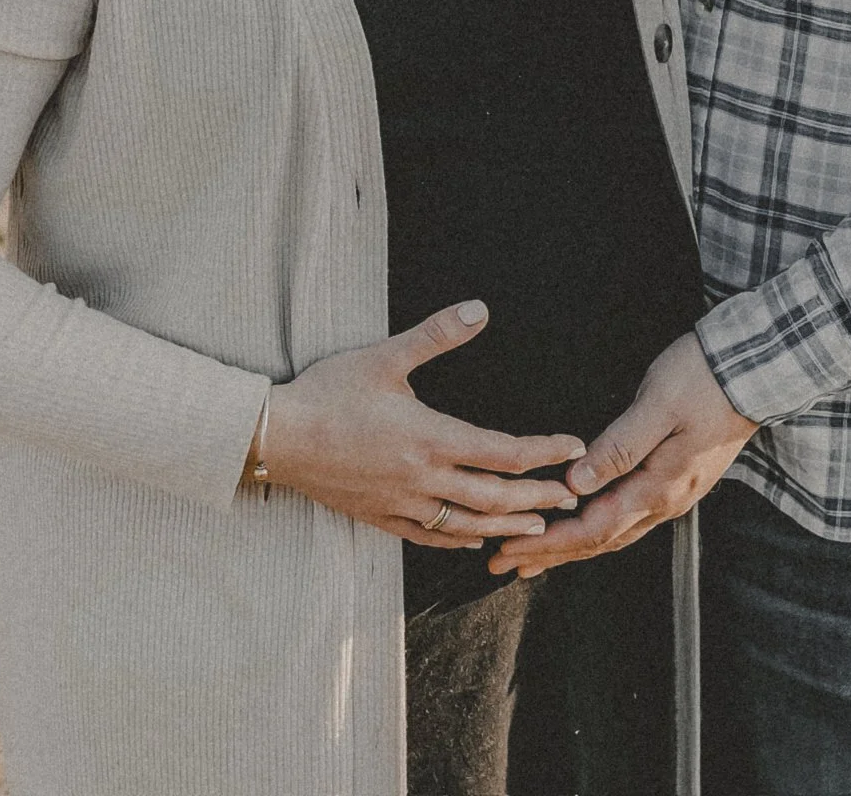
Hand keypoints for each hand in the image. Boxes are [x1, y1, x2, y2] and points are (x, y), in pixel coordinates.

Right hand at [261, 301, 585, 548]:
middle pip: (495, 497)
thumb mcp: (385, 356)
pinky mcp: (380, 518)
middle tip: (573, 496)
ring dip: (507, 525)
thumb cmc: (330, 392)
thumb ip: (436, 335)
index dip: (544, 452)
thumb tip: (480, 309)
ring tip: (538, 525)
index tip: (573, 446)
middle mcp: (423, 479)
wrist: (277, 438)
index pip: (504, 453)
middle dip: (539, 497)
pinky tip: (475, 540)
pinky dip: (460, 540)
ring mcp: (402, 505)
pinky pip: (430, 538)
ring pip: (467, 525)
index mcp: (430, 438)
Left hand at [487, 332, 756, 577]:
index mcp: (659, 487)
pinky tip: (584, 520)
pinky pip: (630, 515)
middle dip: (551, 555)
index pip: (594, 529)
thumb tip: (575, 484)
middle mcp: (667, 500)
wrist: (758, 369)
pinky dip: (598, 526)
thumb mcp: (657, 405)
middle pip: (601, 540)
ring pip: (616, 531)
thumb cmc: (704, 378)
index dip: (549, 545)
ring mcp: (676, 491)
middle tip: (505, 565)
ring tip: (535, 555)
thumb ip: (617, 447)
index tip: (508, 554)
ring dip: (573, 545)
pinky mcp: (679, 476)